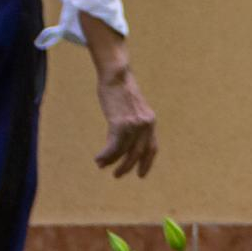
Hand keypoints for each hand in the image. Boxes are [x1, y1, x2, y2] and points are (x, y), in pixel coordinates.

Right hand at [89, 29, 155, 177]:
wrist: (116, 75)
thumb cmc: (120, 89)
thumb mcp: (132, 108)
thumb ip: (133, 123)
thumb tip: (121, 140)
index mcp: (151, 121)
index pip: (152, 148)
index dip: (147, 163)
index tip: (140, 174)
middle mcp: (146, 125)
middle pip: (138, 153)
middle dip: (127, 166)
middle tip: (117, 175)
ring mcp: (134, 125)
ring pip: (123, 151)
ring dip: (112, 161)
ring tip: (102, 165)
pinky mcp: (121, 123)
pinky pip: (113, 146)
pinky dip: (106, 154)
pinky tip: (99, 159)